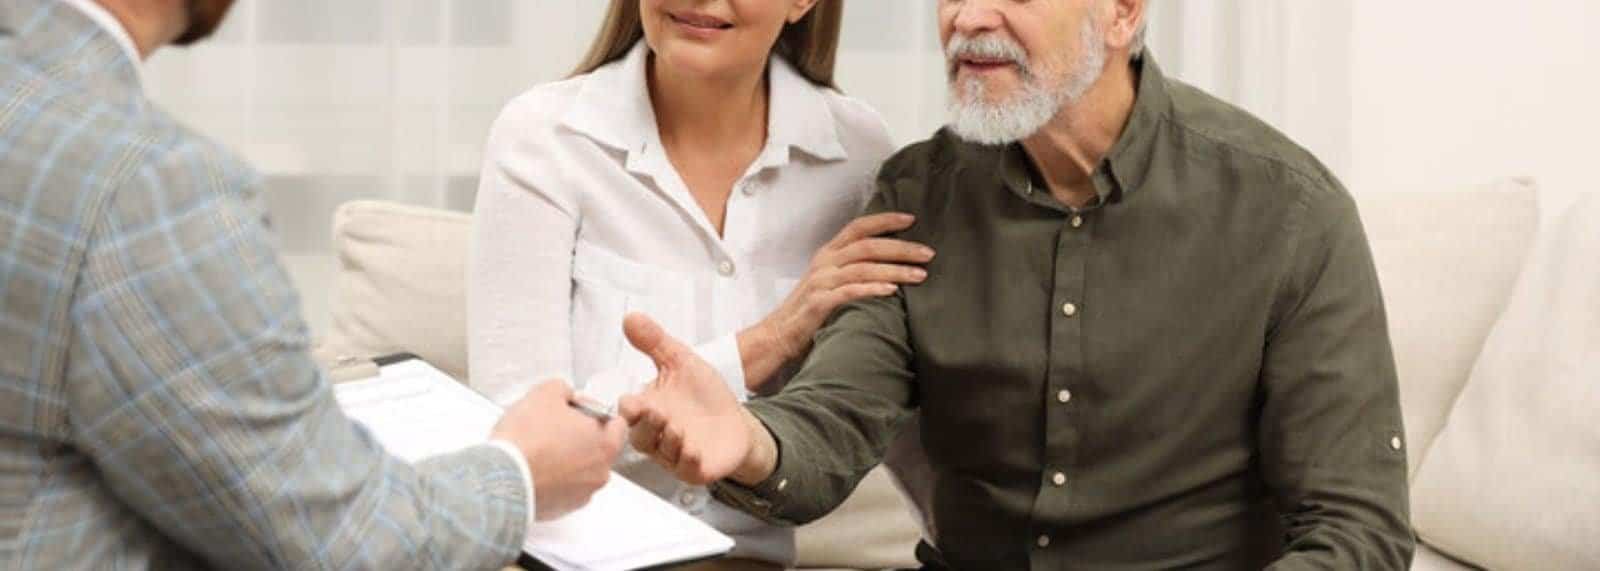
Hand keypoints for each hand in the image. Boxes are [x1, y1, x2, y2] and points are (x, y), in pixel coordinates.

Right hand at [490, 380, 626, 520]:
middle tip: (554, 427)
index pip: (617, 424)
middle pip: (599, 448)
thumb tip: (566, 395)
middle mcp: (600, 472)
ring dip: (566, 459)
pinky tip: (535, 468)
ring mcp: (582, 494)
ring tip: (540, 449)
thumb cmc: (526, 440)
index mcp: (606, 444)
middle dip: (580, 436)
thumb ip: (564, 390)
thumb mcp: (545, 393)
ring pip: (581, 470)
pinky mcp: (562, 508)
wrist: (502, 478)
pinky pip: (564, 488)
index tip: (578, 410)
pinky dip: (554, 479)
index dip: (595, 412)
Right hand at [618, 314, 774, 485]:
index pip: (628, 410)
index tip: (630, 401)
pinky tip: (693, 450)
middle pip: (639, 435)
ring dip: (667, 440)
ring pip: (661, 452)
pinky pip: (686, 469)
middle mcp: (656, 434)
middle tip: (655, 411)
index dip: (627, 408)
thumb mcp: (682, 363)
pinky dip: (689, 460)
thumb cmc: (704, 397)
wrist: (736, 422)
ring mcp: (674, 454)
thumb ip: (655, 342)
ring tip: (676, 427)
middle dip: (646, 424)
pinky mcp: (694, 469)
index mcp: (648, 409)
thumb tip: (631, 318)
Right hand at [748, 212, 932, 388]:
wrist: (778, 335)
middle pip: (867, 246)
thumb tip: (891, 265)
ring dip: (895, 270)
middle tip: (928, 253)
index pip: (858, 227)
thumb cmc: (809, 311)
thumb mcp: (829, 281)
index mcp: (828, 254)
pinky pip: (849, 292)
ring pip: (863, 268)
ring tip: (920, 275)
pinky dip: (872, 289)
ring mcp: (821, 282)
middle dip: (901, 248)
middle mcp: (824, 263)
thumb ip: (852, 269)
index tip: (911, 220)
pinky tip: (892, 290)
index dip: (884, 220)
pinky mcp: (819, 303)